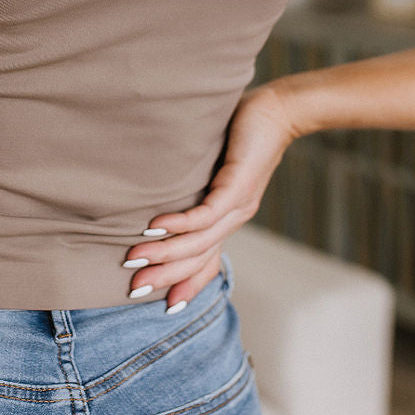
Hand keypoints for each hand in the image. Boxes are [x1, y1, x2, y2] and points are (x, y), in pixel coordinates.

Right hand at [123, 84, 298, 309]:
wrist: (280, 109)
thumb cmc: (243, 133)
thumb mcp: (214, 167)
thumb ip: (195, 186)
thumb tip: (161, 196)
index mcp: (230, 217)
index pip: (208, 260)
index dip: (187, 283)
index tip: (163, 305)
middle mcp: (235, 218)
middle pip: (199, 258)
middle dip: (166, 277)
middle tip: (134, 289)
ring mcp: (238, 205)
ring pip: (200, 241)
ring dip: (166, 254)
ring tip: (134, 259)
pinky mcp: (238, 186)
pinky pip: (206, 213)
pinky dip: (180, 224)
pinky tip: (155, 227)